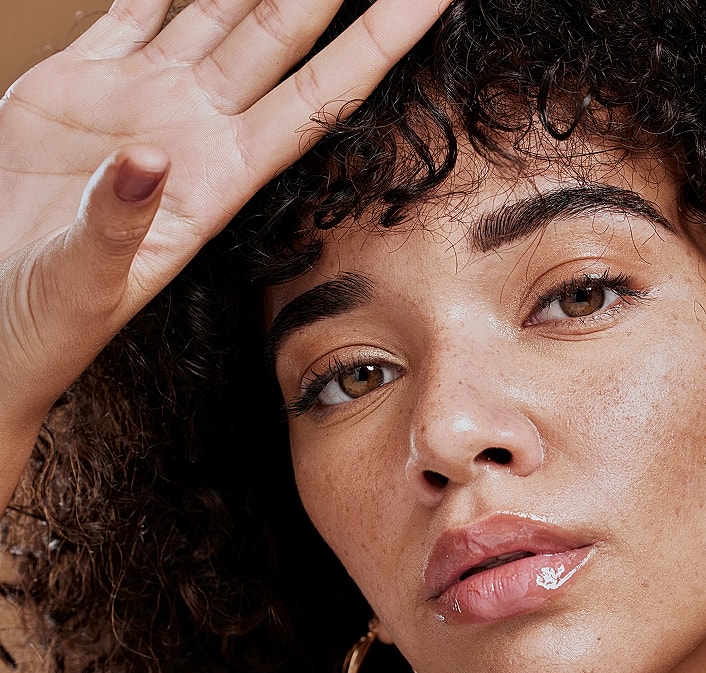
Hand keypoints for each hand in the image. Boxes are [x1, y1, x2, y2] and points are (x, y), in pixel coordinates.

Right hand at [0, 0, 445, 500]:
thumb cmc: (42, 326)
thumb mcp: (82, 287)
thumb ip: (115, 227)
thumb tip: (145, 162)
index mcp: (219, 180)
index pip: (322, 98)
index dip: (380, 41)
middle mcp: (198, 130)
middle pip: (284, 30)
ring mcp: (145, 99)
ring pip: (219, 4)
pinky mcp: (85, 82)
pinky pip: (136, 2)